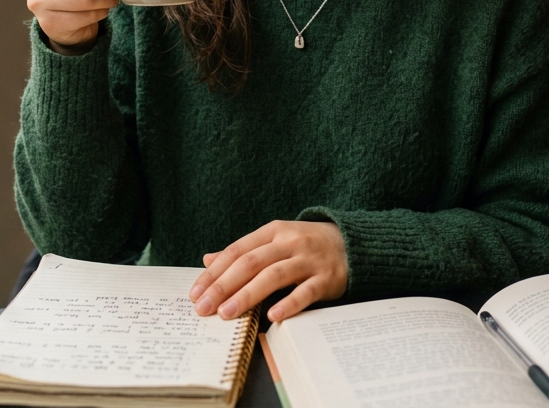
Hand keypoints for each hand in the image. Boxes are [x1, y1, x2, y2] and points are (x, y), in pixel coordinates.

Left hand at [188, 220, 347, 322]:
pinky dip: (289, 303)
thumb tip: (208, 261)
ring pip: (274, 276)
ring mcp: (308, 260)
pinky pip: (305, 291)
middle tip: (204, 308)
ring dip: (247, 295)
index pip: (237, 251)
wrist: (353, 244)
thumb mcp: (275, 240)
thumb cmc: (306, 245)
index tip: (195, 292)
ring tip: (226, 314)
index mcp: (273, 231)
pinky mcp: (326, 278)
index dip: (214, 272)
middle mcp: (289, 242)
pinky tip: (272, 316)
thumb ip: (244, 251)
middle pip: (251, 263)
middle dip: (223, 286)